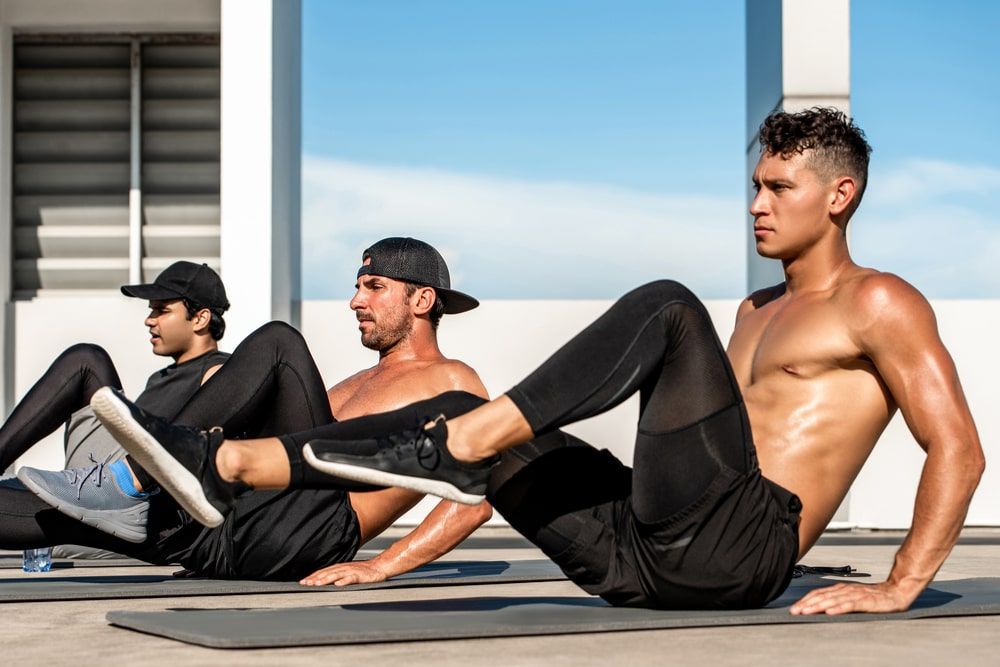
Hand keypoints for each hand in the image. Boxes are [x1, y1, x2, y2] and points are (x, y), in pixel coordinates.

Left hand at [299, 560, 389, 586]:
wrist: (378, 567)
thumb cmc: (363, 572)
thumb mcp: (347, 572)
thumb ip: (336, 576)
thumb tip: (323, 583)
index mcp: (339, 568)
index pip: (323, 572)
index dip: (313, 576)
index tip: (303, 581)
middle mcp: (343, 568)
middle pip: (327, 573)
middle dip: (315, 578)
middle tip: (306, 583)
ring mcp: (351, 571)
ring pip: (336, 575)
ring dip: (326, 579)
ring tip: (317, 583)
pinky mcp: (360, 576)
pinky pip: (351, 578)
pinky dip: (344, 581)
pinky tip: (338, 584)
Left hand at [790, 581, 915, 614]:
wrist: (896, 591)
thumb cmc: (873, 596)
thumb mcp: (852, 597)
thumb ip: (838, 600)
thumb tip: (820, 608)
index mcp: (841, 589)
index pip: (819, 593)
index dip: (806, 600)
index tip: (794, 608)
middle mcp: (846, 590)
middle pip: (823, 596)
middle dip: (807, 604)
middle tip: (795, 611)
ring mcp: (856, 594)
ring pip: (833, 600)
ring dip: (818, 606)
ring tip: (807, 611)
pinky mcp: (867, 601)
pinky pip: (851, 604)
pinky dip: (839, 608)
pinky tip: (830, 612)